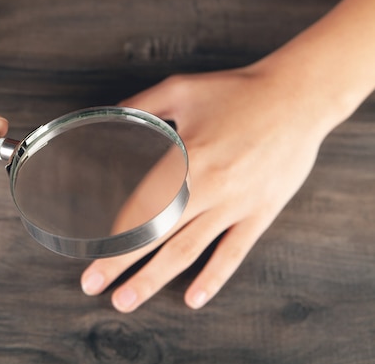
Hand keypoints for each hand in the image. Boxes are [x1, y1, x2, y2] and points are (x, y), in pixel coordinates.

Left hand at [81, 62, 327, 311]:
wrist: (297, 97)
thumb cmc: (238, 91)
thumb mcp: (180, 89)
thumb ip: (140, 106)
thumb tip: (110, 116)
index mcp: (185, 158)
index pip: (140, 206)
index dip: (114, 234)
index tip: (92, 253)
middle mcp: (208, 188)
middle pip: (156, 235)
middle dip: (121, 264)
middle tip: (94, 286)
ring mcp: (235, 204)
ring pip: (188, 250)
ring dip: (155, 278)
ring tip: (128, 301)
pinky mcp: (260, 213)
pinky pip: (234, 252)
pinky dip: (214, 278)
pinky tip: (194, 298)